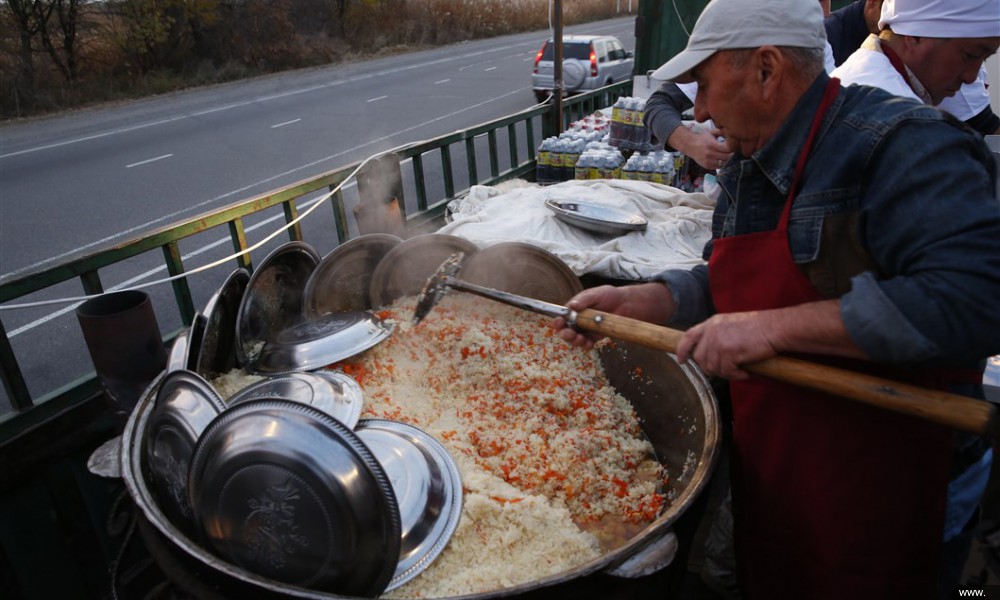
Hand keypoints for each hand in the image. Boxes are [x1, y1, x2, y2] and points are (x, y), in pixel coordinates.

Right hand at [551, 283, 675, 348]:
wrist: (626, 304)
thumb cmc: (610, 295)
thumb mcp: (596, 294)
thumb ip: (584, 299)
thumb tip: (571, 305)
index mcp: (575, 308)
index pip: (562, 316)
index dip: (558, 321)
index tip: (559, 322)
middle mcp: (578, 320)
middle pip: (566, 330)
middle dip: (565, 334)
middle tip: (569, 334)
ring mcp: (586, 329)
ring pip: (575, 339)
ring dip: (575, 341)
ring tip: (580, 339)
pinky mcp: (595, 336)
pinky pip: (587, 343)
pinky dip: (586, 345)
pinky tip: (589, 344)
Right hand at [668, 127, 731, 170]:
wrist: (689, 145)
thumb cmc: (701, 138)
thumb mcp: (710, 132)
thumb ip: (720, 132)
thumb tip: (731, 132)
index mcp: (712, 144)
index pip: (727, 149)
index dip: (733, 148)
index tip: (735, 146)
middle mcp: (710, 154)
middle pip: (727, 157)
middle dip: (732, 155)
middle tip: (735, 152)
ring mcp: (708, 161)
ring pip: (724, 163)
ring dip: (728, 160)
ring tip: (730, 156)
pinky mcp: (707, 166)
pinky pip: (718, 167)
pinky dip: (722, 164)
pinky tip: (723, 160)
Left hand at [675, 311, 777, 379]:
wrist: (774, 328)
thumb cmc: (758, 328)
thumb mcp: (731, 324)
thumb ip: (717, 335)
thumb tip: (710, 355)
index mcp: (711, 323)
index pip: (688, 336)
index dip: (682, 350)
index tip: (682, 360)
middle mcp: (712, 332)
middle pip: (699, 358)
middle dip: (710, 368)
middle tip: (726, 370)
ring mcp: (719, 342)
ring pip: (712, 367)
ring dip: (725, 373)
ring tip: (739, 371)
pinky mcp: (728, 352)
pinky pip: (726, 372)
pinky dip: (736, 375)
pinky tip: (745, 373)